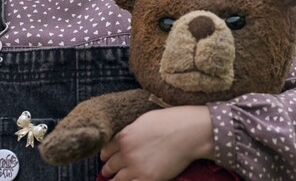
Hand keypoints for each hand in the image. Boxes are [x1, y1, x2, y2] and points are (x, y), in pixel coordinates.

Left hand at [99, 105, 214, 180]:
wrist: (189, 133)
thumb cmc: (171, 121)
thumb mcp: (144, 120)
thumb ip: (131, 132)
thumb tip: (125, 139)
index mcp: (124, 137)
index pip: (106, 150)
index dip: (106, 155)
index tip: (106, 158)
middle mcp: (126, 153)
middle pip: (109, 166)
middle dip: (108, 170)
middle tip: (107, 172)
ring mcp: (136, 168)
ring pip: (117, 180)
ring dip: (115, 180)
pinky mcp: (148, 179)